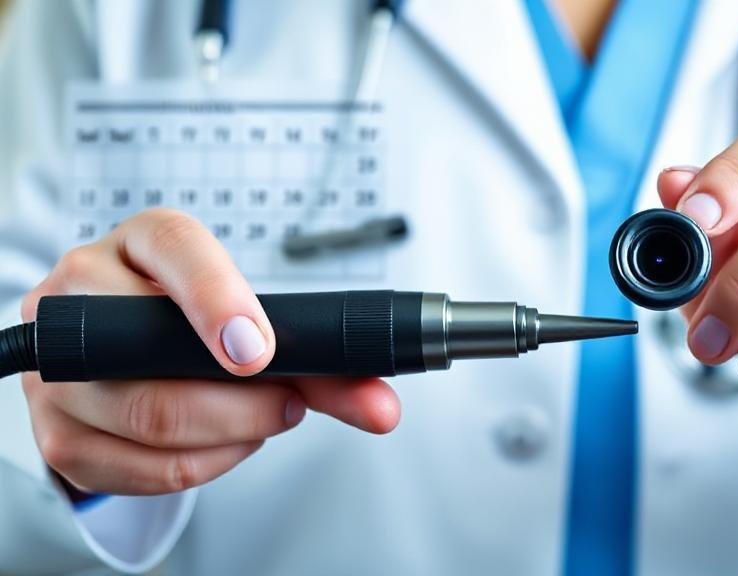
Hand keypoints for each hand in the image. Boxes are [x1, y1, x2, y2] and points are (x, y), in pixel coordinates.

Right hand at [21, 209, 400, 495]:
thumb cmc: (192, 322)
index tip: (259, 350)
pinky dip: (201, 466)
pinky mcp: (54, 430)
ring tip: (266, 422)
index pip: (177, 250)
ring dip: (232, 437)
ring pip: (150, 421)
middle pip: (160, 362)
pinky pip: (136, 470)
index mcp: (141, 243)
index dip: (219, 300)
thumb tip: (381, 406)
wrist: (118, 350)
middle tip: (294, 406)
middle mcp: (82, 293)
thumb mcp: (250, 315)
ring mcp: (58, 365)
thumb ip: (320, 357)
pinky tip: (226, 444)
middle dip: (246, 403)